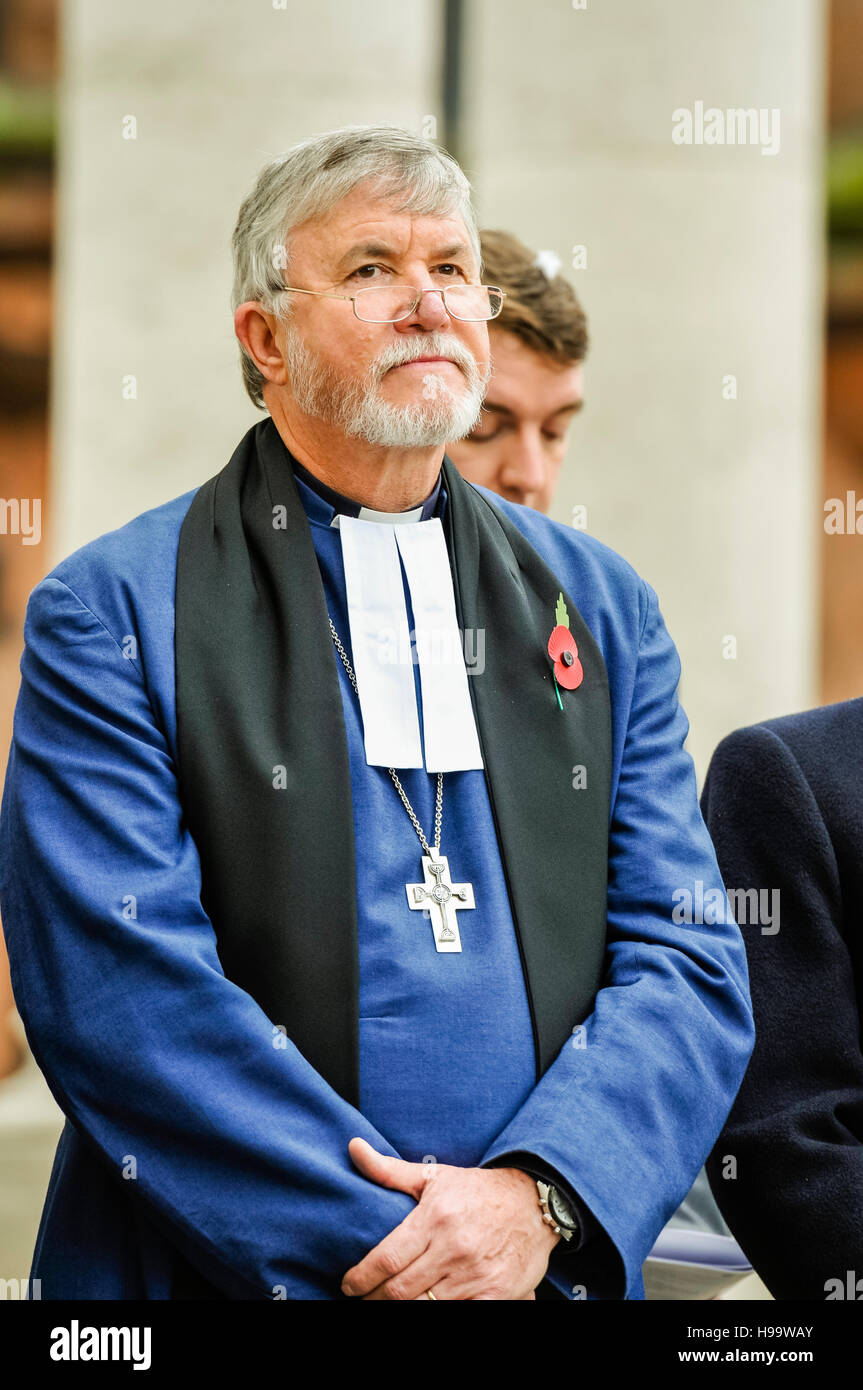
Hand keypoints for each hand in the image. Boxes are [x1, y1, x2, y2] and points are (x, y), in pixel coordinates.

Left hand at [340, 1137, 559, 1299]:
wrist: (534, 1204)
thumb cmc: (477, 1190)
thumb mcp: (434, 1175)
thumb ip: (389, 1170)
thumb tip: (353, 1147)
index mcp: (436, 1217)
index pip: (387, 1258)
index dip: (361, 1277)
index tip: (348, 1284)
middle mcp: (454, 1247)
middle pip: (400, 1290)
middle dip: (374, 1298)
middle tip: (364, 1298)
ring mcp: (476, 1275)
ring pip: (425, 1307)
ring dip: (402, 1308)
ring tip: (387, 1302)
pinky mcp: (495, 1295)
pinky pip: (458, 1313)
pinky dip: (437, 1311)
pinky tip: (426, 1304)